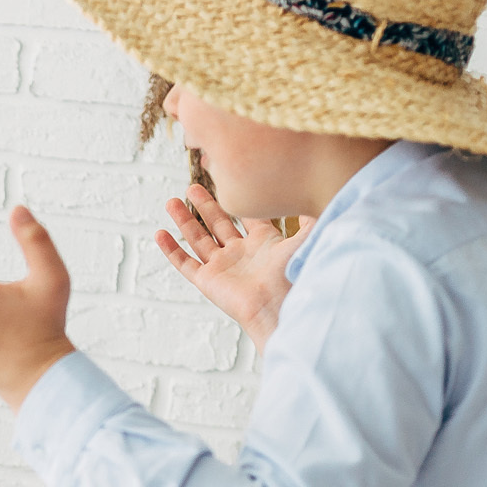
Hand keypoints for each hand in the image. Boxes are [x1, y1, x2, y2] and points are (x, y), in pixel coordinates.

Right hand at [153, 184, 306, 349]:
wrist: (278, 307)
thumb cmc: (294, 275)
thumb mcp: (306, 238)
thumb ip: (312, 217)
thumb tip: (326, 189)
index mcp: (264, 243)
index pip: (249, 216)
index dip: (240, 199)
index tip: (229, 179)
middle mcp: (241, 253)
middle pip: (219, 224)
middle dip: (206, 205)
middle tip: (194, 186)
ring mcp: (222, 267)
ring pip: (198, 239)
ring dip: (184, 221)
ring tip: (172, 201)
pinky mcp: (207, 281)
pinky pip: (184, 263)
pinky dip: (171, 250)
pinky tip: (160, 234)